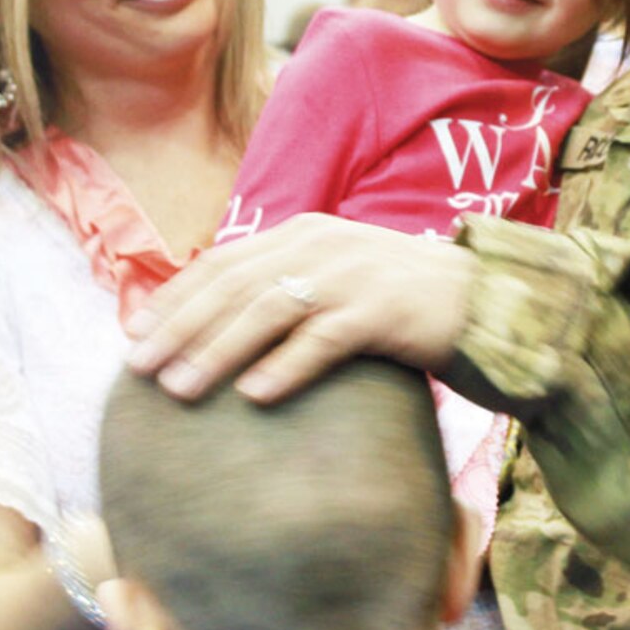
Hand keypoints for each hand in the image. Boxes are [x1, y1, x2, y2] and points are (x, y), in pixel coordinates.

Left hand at [127, 214, 471, 403]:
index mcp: (307, 233)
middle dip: (181, 327)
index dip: (175, 298)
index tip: (135, 335)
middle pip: (235, 285)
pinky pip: (325, 338)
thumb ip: (289, 292)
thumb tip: (222, 329)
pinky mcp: (386, 310)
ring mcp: (355, 274)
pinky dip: (286, 365)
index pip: (224, 262)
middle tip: (140, 369)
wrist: (494, 303)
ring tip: (181, 389)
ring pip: (269, 309)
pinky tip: (255, 395)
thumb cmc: (408, 306)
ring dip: (218, 350)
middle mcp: (324, 244)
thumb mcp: (341, 284)